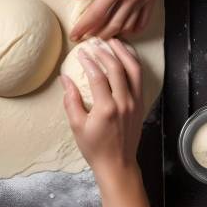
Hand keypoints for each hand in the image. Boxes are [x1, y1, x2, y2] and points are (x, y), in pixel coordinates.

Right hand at [60, 39, 143, 181]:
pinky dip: (133, 64)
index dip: (89, 61)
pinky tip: (126, 56)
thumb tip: (65, 78)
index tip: (81, 52)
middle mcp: (124, 103)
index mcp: (106, 108)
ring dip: (124, 53)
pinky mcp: (141, 104)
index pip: (98, 76)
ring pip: (134, 70)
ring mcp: (135, 103)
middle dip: (105, 52)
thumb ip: (70, 100)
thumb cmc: (94, 148)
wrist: (118, 164)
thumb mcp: (77, 126)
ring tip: (114, 42)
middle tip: (95, 42)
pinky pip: (140, 78)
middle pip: (117, 68)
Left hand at [70, 0, 177, 40]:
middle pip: (111, 25)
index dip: (83, 27)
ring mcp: (142, 1)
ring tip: (101, 35)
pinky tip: (123, 30)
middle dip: (96, 34)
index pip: (96, 14)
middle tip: (86, 37)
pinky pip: (142, 22)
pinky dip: (132, 30)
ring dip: (113, 33)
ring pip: (126, 26)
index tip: (74, 35)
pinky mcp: (151, 1)